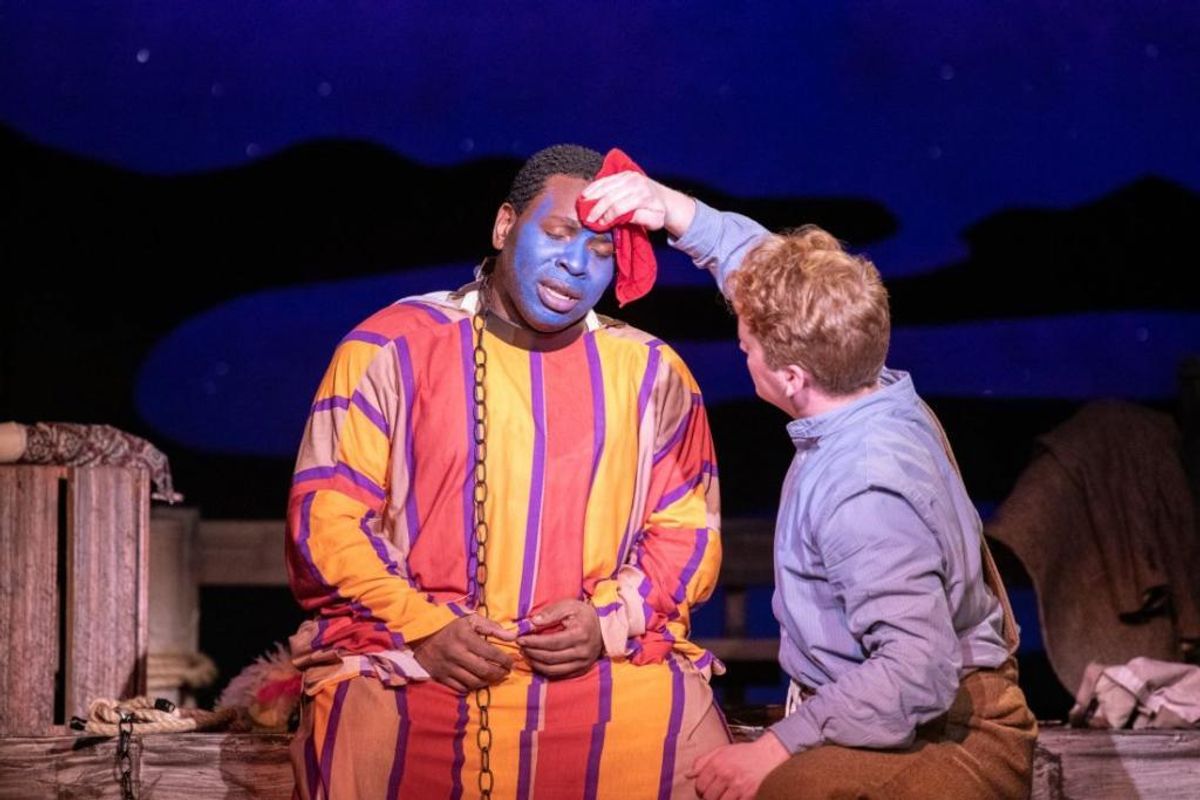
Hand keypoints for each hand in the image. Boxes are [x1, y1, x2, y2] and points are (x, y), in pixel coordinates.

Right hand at [412, 614, 516, 692]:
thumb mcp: (470, 619)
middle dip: (499, 673)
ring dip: (488, 681)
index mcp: (465, 638)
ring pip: (473, 682)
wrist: (420, 632)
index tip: (511, 662)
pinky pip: (460, 687)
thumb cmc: (449, 624)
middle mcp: (456, 654)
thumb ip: (492, 627)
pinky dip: (472, 687)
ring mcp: (447, 667)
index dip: (504, 660)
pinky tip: (479, 682)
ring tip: (494, 677)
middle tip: (506, 672)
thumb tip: (512, 636)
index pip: (491, 653)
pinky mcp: (440, 676)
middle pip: (484, 671)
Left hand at [516, 599, 602, 678]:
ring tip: (526, 654)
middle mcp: (582, 652)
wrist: (604, 627)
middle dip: (532, 652)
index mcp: (579, 634)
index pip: (551, 642)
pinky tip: (537, 662)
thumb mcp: (569, 606)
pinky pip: (559, 675)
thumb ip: (550, 613)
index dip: (533, 642)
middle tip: (520, 646)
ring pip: (553, 669)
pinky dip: (545, 670)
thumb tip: (532, 622)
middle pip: (550, 657)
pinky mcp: (582, 670)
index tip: (520, 639)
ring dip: (536, 663)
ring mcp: (583, 663)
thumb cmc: (584, 614)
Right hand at [580, 172, 696, 236]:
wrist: (665, 198)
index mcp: (643, 196)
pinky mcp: (624, 173)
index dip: (608, 217)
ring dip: (592, 197)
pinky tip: (585, 195)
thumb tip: (621, 218)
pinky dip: (594, 187)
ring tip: (581, 207)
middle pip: (610, 196)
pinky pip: (606, 179)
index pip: (620, 207)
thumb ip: (639, 219)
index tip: (600, 225)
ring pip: (605, 186)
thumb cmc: (658, 213)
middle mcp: (636, 183)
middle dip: (597, 209)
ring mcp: (629, 176)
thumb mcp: (654, 221)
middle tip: (587, 219)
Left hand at [689, 734, 789, 799]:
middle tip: (716, 793)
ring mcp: (738, 786)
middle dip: (710, 797)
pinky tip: (736, 797)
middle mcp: (726, 775)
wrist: (768, 755)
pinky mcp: (749, 795)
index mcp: (717, 763)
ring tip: (726, 795)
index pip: (700, 785)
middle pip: (708, 796)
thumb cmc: (744, 753)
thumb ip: (702, 762)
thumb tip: (688, 774)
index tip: (706, 789)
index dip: (701, 789)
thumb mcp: (721, 751)